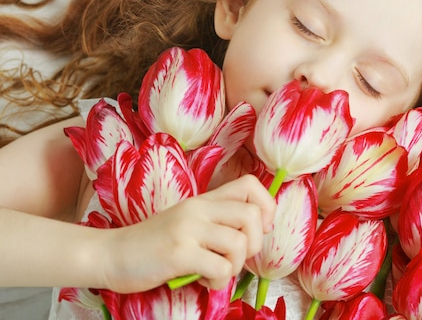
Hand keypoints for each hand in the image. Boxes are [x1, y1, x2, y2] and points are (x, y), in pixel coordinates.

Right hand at [98, 174, 275, 291]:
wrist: (110, 254)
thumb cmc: (152, 243)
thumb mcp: (187, 222)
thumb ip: (216, 221)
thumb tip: (258, 233)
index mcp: (204, 199)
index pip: (251, 185)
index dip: (267, 206)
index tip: (259, 229)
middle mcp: (198, 209)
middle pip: (253, 215)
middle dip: (255, 243)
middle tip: (236, 257)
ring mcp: (188, 229)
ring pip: (240, 244)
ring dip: (235, 266)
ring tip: (216, 272)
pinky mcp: (179, 253)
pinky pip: (221, 268)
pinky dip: (218, 282)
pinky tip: (202, 281)